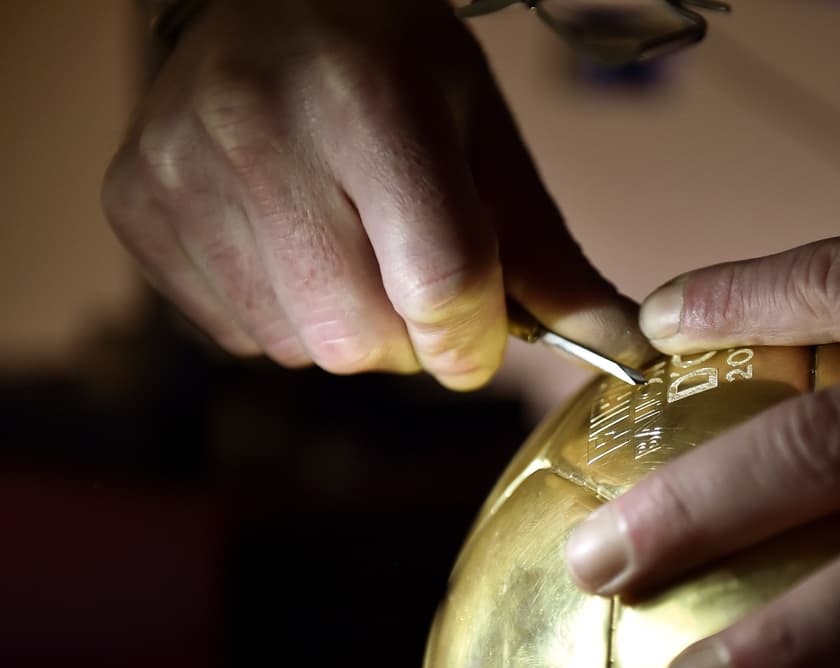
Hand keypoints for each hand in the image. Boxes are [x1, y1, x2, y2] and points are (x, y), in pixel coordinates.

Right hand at [103, 0, 648, 387]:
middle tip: (412, 274)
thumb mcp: (485, 135)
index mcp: (369, 99)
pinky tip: (290, 243)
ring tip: (348, 243)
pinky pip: (238, 336)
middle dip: (411, 339)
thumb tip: (620, 348)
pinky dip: (285, 316)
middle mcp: (258, 130)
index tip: (481, 332)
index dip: (475, 338)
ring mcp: (181, 170)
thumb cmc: (394, 63)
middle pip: (360, 337)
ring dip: (348, 327)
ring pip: (299, 348)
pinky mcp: (135, 205)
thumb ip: (544, 253)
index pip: (439, 282)